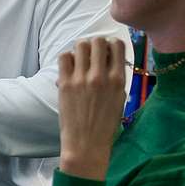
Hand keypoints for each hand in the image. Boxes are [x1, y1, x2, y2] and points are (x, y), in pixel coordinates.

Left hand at [56, 37, 126, 180]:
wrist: (86, 144)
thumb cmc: (105, 125)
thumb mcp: (120, 99)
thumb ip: (116, 78)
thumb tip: (108, 60)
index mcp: (118, 79)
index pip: (116, 45)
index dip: (110, 45)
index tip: (106, 53)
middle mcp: (100, 75)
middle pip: (97, 41)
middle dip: (95, 45)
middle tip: (92, 56)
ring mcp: (81, 79)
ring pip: (80, 45)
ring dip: (81, 49)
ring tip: (80, 60)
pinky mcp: (65, 83)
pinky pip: (64, 57)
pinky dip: (67, 58)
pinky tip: (70, 67)